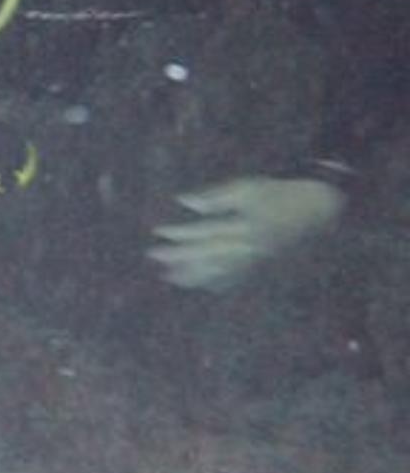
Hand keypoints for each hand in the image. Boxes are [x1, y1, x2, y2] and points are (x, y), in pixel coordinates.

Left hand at [148, 176, 344, 291]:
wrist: (319, 209)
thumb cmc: (280, 193)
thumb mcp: (247, 188)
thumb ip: (215, 197)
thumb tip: (183, 202)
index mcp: (244, 227)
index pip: (204, 232)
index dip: (179, 233)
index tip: (157, 232)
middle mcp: (249, 248)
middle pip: (207, 255)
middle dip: (179, 257)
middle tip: (153, 256)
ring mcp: (257, 261)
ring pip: (220, 272)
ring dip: (193, 275)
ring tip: (170, 277)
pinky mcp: (264, 265)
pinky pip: (238, 279)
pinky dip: (218, 282)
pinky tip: (204, 284)